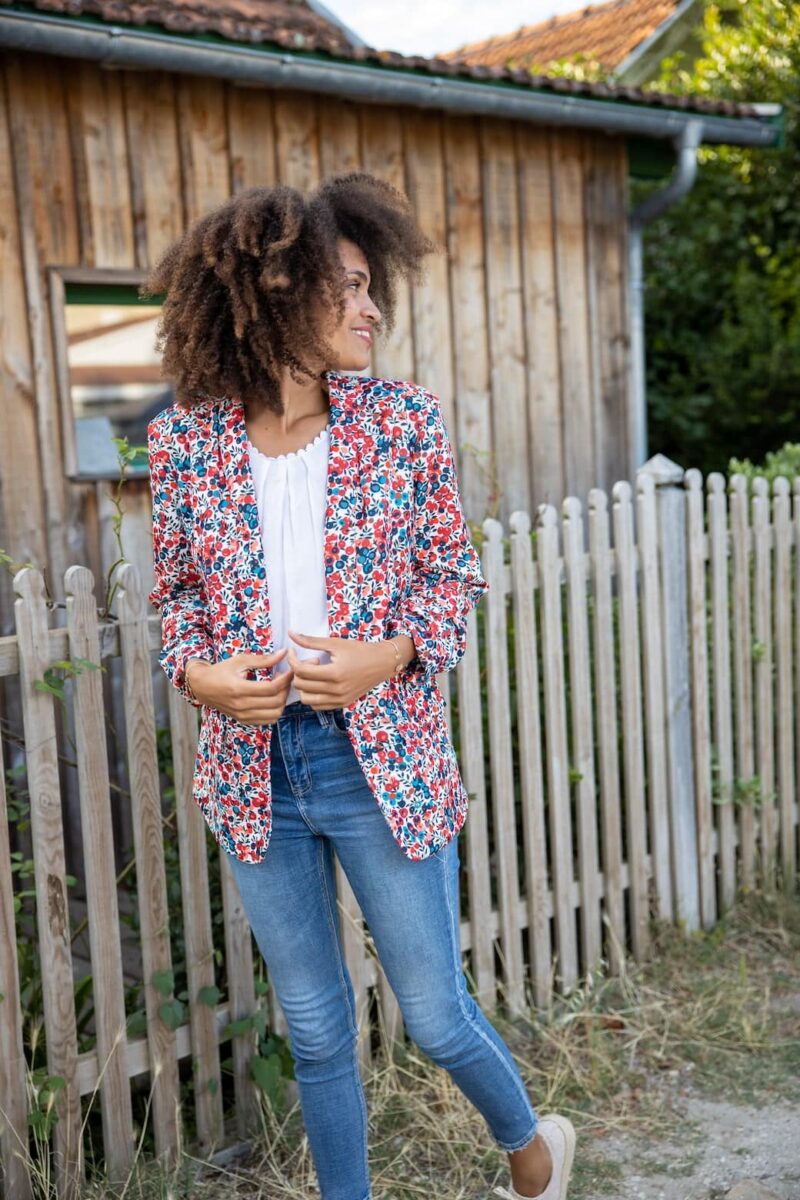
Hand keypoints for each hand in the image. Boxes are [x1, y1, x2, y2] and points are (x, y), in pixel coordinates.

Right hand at [185, 649, 296, 725]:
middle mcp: (241, 705)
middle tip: (285, 678)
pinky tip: (273, 699)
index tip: (290, 671)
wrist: (202, 686)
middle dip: (286, 689)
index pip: (271, 688)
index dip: (285, 679)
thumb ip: (263, 659)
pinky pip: (268, 721)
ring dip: (282, 701)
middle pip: (275, 702)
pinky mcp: (244, 720)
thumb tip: (283, 654)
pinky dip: (275, 711)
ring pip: (274, 714)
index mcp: (239, 689)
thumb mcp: (240, 660)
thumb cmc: (221, 670)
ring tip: (279, 689)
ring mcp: (243, 715)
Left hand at [286, 629, 400, 708]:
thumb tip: (291, 633)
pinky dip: (313, 695)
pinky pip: (317, 705)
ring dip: (304, 685)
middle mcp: (336, 690)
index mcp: (335, 673)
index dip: (292, 660)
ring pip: (306, 699)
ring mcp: (339, 699)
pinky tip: (319, 682)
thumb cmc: (359, 650)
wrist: (382, 663)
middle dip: (299, 671)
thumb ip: (311, 641)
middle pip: (301, 685)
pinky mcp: (342, 704)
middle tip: (310, 661)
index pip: (301, 671)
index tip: (293, 652)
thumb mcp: (335, 643)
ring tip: (315, 674)